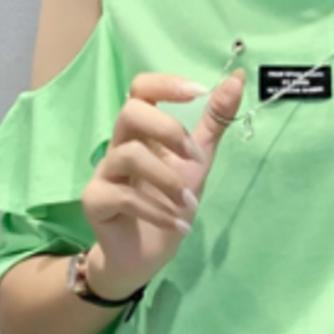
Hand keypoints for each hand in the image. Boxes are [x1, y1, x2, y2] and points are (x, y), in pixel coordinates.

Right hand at [81, 67, 244, 293]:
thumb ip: (214, 122)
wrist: (146, 253)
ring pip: (129, 155)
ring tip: (189, 204)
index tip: (199, 92)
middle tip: (195, 158)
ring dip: (168, 181)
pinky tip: (179, 224)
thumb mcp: (198, 160)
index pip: (140, 89)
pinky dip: (158, 210)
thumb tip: (238, 79)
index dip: (166, 84)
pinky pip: (123, 196)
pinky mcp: (95, 201)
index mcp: (143, 130)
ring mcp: (104, 172)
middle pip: (130, 113)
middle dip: (168, 131)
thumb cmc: (169, 201)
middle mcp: (119, 144)